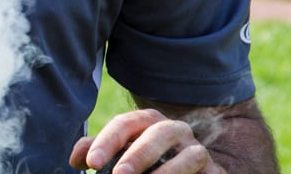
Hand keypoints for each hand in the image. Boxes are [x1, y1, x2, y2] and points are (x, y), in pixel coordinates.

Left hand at [70, 108, 218, 172]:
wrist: (193, 169)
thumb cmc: (149, 160)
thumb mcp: (122, 153)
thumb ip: (98, 151)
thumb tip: (75, 159)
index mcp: (148, 122)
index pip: (126, 124)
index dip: (107, 141)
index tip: (91, 163)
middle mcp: (174, 129)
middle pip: (157, 133)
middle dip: (137, 154)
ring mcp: (197, 149)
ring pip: (189, 154)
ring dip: (167, 172)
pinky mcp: (215, 170)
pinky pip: (205, 173)